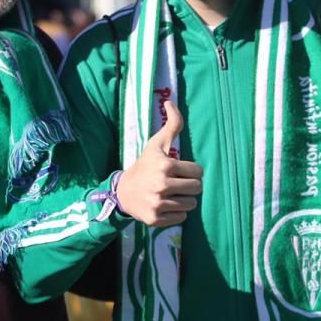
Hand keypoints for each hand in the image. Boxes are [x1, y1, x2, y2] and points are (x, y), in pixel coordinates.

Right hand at [116, 101, 202, 226]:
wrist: (122, 192)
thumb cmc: (144, 166)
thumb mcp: (156, 144)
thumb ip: (171, 125)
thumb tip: (170, 101)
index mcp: (166, 165)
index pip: (198, 172)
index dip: (191, 171)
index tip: (180, 171)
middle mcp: (162, 185)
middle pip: (197, 189)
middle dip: (189, 186)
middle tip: (176, 183)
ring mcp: (158, 203)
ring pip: (191, 205)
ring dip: (183, 200)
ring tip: (170, 194)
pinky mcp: (156, 219)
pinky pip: (182, 218)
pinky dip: (176, 213)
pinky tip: (165, 205)